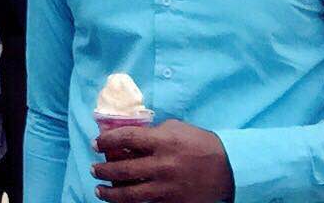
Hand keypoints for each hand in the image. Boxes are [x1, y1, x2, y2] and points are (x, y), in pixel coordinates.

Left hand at [92, 120, 234, 202]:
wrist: (229, 169)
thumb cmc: (200, 144)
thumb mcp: (176, 129)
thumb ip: (152, 133)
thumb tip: (128, 139)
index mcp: (162, 141)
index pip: (125, 138)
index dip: (106, 141)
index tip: (96, 143)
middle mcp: (162, 165)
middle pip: (122, 169)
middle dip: (103, 170)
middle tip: (94, 169)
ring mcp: (167, 188)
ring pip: (130, 194)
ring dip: (110, 193)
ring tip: (99, 190)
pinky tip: (122, 201)